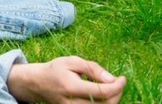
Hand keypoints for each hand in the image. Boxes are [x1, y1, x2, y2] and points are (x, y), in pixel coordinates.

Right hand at [7, 56, 125, 103]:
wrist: (38, 83)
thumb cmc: (56, 69)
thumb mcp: (72, 61)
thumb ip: (92, 69)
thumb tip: (112, 79)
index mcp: (71, 87)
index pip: (102, 92)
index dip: (118, 86)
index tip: (122, 78)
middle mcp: (73, 102)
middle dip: (117, 93)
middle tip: (117, 82)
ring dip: (111, 99)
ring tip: (108, 87)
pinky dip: (103, 103)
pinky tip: (101, 94)